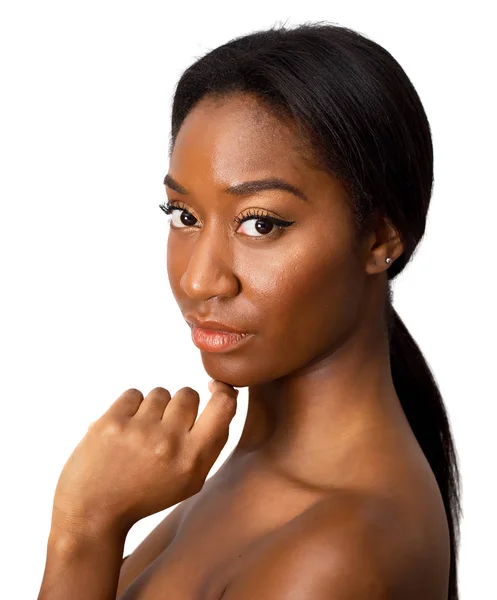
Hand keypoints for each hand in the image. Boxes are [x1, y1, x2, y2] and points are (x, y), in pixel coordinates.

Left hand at [51, 379, 237, 535]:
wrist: (93, 512)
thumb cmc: (144, 495)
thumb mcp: (190, 481)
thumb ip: (210, 444)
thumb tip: (224, 398)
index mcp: (192, 460)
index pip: (224, 406)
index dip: (222, 390)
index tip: (213, 389)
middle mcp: (169, 443)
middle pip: (188, 395)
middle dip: (178, 406)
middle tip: (163, 428)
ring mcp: (139, 431)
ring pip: (160, 393)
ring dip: (152, 408)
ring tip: (140, 434)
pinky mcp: (111, 422)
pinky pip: (133, 393)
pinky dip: (130, 408)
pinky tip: (124, 430)